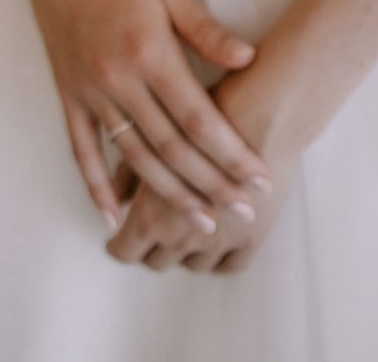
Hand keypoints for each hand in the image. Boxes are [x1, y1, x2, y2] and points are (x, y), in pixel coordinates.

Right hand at [18, 0, 271, 230]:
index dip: (231, 153)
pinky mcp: (67, 93)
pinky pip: (82, 149)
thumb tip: (249, 59)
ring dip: (168, 195)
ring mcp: (89, 91)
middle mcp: (118, 80)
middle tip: (243, 212)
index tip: (259, 178)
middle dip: (211, 185)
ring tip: (199, 222)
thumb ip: (206, 29)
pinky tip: (115, 214)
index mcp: (148, 53)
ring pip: (133, 157)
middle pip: (171, 149)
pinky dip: (96, 185)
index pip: (198, 120)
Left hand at [104, 70, 298, 271]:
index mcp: (150, 216)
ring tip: (186, 229)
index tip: (123, 234)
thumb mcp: (152, 138)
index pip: (125, 252)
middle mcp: (182, 237)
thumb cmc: (201, 116)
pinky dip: (219, 258)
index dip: (121, 244)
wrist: (262, 113)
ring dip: (186, 251)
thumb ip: (129, 174)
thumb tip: (115, 196)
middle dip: (152, 247)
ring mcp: (218, 241)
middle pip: (157, 260)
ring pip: (194, 264)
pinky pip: (230, 264)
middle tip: (154, 228)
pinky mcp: (251, 237)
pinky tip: (216, 239)